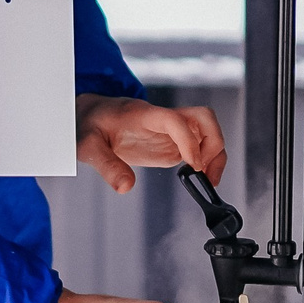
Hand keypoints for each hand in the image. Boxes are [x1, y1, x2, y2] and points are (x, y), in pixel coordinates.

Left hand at [74, 94, 225, 194]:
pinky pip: (198, 146)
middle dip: (213, 143)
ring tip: (208, 180)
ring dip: (215, 153)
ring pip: (207, 131)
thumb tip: (125, 187)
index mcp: (144, 115)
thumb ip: (107, 166)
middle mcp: (163, 119)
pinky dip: (207, 161)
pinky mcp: (171, 142)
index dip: (189, 140)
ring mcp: (169, 130)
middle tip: (204, 172)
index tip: (192, 165)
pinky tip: (199, 178)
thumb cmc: (88, 125)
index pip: (175, 120)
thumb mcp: (88, 146)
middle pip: (204, 117)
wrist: (88, 116)